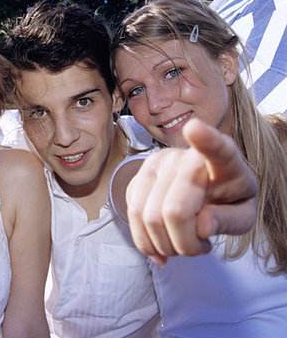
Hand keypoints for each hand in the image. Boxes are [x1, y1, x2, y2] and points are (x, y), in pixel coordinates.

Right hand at [126, 118, 257, 265]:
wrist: (203, 192)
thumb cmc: (227, 201)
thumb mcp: (243, 215)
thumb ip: (229, 221)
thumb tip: (202, 226)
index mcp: (223, 161)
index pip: (216, 148)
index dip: (206, 139)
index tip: (195, 128)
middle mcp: (184, 156)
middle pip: (175, 210)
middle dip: (185, 244)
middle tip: (200, 247)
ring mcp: (155, 164)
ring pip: (148, 216)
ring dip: (165, 245)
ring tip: (183, 246)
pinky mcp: (136, 178)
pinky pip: (132, 217)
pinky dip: (146, 242)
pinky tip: (164, 246)